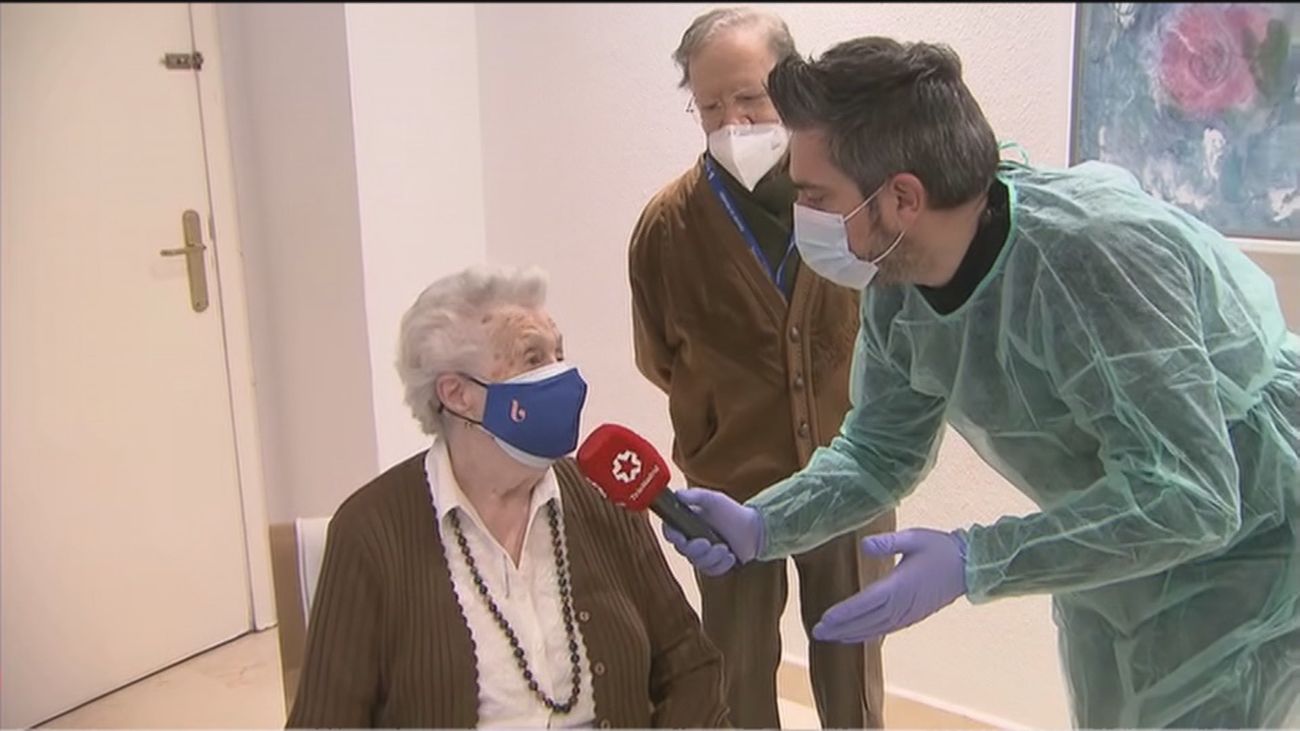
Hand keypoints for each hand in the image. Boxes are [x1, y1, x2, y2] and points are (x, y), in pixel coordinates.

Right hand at [660, 488, 763, 575]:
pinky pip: (710, 571)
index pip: (670, 531)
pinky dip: (721, 565)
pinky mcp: (712, 565)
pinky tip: (731, 557)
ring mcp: (701, 553)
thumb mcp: (714, 500)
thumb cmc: (733, 512)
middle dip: (696, 549)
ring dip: (711, 557)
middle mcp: (691, 538)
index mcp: (687, 522)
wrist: (755, 530)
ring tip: (726, 549)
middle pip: (682, 550)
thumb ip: (696, 496)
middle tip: (708, 543)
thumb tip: (677, 495)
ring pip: (696, 562)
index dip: (672, 536)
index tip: (682, 537)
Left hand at [812, 528, 967, 642]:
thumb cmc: (940, 548)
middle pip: (866, 621)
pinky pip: (887, 629)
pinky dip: (869, 634)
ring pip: (875, 629)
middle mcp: (902, 605)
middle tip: (817, 632)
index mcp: (899, 586)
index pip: (865, 603)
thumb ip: (887, 542)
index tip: (824, 618)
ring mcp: (908, 614)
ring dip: (852, 634)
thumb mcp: (913, 538)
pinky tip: (857, 635)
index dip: (843, 612)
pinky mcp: (914, 617)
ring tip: (830, 636)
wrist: (970, 566)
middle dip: (840, 628)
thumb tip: (864, 545)